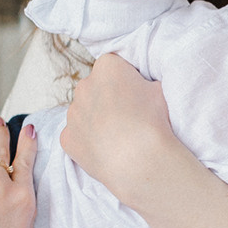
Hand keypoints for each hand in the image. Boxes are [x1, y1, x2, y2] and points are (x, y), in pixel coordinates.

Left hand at [60, 53, 182, 205]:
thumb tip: (142, 88)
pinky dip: (89, 142)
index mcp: (107, 67)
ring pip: (85, 112)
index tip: (137, 97)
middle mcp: (84, 85)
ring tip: (118, 137)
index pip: (114, 68)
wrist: (139, 160)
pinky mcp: (67, 138)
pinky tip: (107, 150)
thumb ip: (145, 84)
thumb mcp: (160, 90)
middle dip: (108, 99)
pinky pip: (77, 136)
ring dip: (97, 120)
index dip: (127, 82)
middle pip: (96, 88)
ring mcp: (72, 113)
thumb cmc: (153, 122)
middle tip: (128, 118)